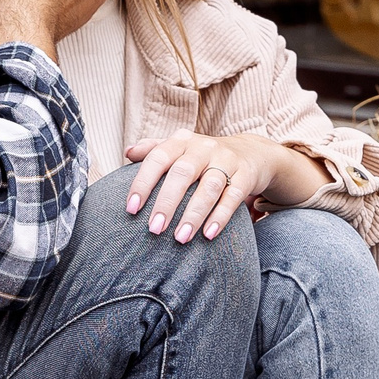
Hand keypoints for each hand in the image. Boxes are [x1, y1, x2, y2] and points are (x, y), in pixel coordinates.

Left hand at [124, 130, 287, 243]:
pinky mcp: (246, 175)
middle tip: (154, 229)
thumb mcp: (180, 148)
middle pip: (183, 173)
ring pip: (209, 187)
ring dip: (194, 214)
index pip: (158, 158)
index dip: (143, 182)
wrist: (251, 153)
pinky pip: (233, 197)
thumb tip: (128, 152)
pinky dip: (220, 216)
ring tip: (181, 238)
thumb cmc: (204, 156)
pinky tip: (209, 235)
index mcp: (182, 141)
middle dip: (167, 202)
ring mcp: (227, 160)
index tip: (131, 208)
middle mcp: (204, 147)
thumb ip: (153, 149)